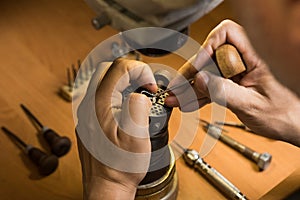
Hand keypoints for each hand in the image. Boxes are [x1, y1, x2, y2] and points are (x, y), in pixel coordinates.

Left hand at [76, 58, 156, 198]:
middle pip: (108, 69)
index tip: (150, 87)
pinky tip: (127, 106)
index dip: (140, 72)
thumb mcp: (136, 138)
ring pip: (103, 80)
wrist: (106, 187)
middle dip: (130, 72)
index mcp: (99, 105)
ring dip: (123, 81)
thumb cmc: (120, 168)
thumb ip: (138, 108)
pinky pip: (101, 95)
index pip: (118, 68)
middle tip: (145, 86)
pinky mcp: (89, 119)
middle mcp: (88, 106)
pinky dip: (116, 93)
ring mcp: (86, 112)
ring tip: (138, 94)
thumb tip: (140, 93)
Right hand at [165, 20, 299, 145]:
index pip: (226, 34)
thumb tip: (199, 79)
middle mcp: (246, 59)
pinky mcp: (234, 82)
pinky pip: (213, 84)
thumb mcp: (251, 104)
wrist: (293, 126)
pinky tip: (188, 102)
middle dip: (192, 74)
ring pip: (209, 72)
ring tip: (176, 99)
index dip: (207, 48)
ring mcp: (239, 71)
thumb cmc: (284, 114)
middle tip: (177, 89)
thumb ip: (223, 91)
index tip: (197, 69)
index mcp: (257, 56)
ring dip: (191, 87)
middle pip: (211, 56)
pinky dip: (200, 94)